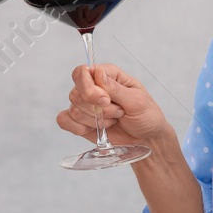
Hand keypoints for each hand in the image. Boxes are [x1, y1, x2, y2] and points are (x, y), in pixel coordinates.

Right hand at [56, 63, 171, 147]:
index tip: (105, 101)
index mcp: (107, 75)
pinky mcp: (80, 122)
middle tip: (118, 113)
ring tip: (114, 120)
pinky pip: (65, 121)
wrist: (147, 140)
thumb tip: (97, 73)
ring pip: (73, 110)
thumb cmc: (147, 116)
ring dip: (96, 121)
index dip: (89, 88)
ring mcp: (85, 105)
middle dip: (97, 110)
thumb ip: (115, 88)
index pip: (82, 72)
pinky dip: (79, 128)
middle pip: (75, 93)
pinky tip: (96, 129)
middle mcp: (93, 88)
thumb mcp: (137, 100)